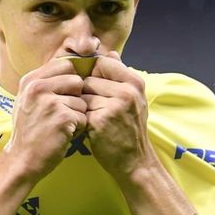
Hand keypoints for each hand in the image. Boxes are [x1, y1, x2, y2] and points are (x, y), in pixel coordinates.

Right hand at [7, 58, 86, 180]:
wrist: (21, 159)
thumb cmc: (29, 130)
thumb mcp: (28, 99)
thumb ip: (45, 82)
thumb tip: (72, 65)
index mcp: (30, 80)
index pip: (65, 64)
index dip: (71, 79)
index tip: (67, 94)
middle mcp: (38, 87)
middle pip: (77, 81)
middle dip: (76, 98)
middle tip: (64, 113)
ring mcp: (50, 102)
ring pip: (82, 101)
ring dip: (77, 115)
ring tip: (61, 126)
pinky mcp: (63, 118)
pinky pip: (84, 117)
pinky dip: (78, 129)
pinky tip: (64, 135)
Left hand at [82, 51, 152, 179]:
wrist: (135, 162)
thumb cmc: (130, 129)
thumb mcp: (133, 98)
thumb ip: (120, 74)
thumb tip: (109, 52)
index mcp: (134, 82)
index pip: (102, 62)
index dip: (91, 72)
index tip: (90, 86)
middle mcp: (127, 91)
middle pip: (89, 79)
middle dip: (85, 93)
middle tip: (91, 108)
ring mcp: (114, 105)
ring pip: (82, 95)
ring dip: (81, 106)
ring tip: (90, 118)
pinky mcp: (100, 120)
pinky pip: (79, 110)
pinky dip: (79, 118)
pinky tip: (86, 128)